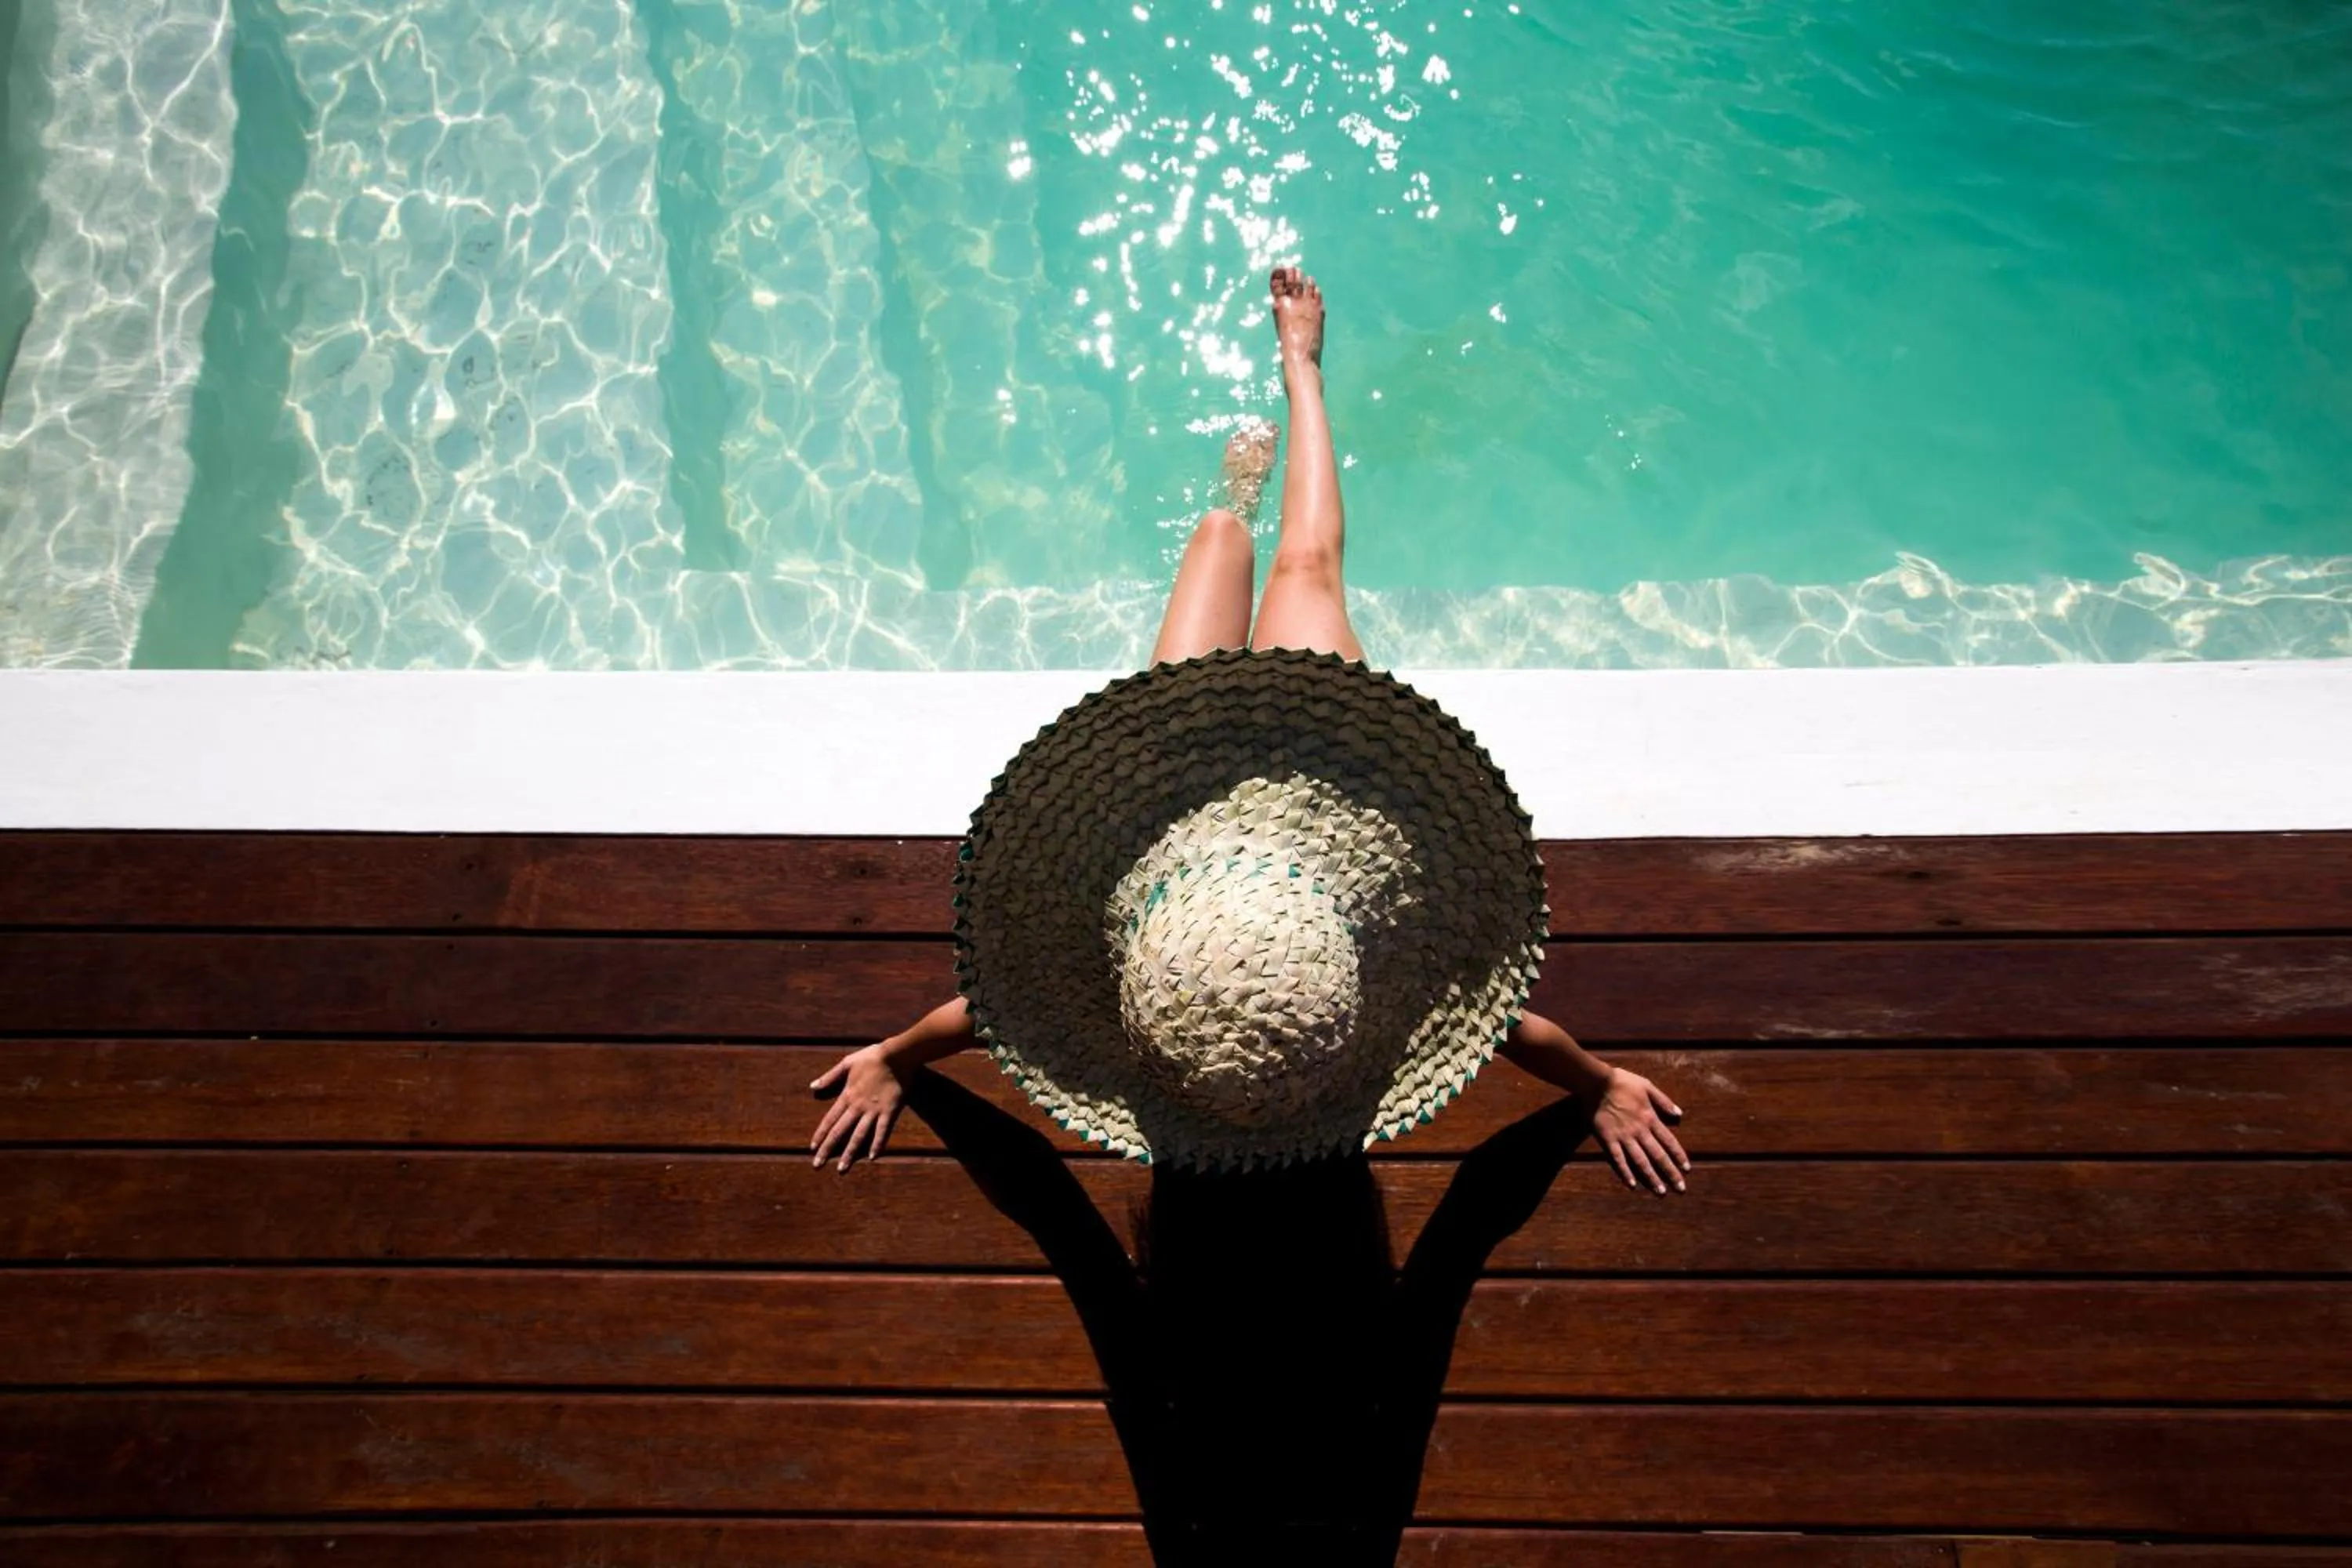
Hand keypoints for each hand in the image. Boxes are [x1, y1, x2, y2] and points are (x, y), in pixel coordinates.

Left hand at [809, 1044, 905, 1171]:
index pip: (830, 1119)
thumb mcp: (846, 1063)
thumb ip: (829, 1077)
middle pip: (840, 1132)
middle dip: (828, 1149)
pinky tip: (873, 1157)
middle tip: (817, 1165)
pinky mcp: (889, 1111)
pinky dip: (878, 1144)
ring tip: (842, 1169)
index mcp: (847, 1095)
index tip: (812, 1148)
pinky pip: (882, 1131)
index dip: (820, 1134)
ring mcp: (874, 1110)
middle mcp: (858, 1107)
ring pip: (858, 1136)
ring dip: (849, 1153)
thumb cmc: (871, 1057)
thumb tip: (812, 1086)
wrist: (896, 1055)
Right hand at [1586, 1068, 1689, 1194]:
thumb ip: (1664, 1101)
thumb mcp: (1647, 1086)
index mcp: (1650, 1118)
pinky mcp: (1608, 1139)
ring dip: (1652, 1178)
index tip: (1687, 1169)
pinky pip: (1618, 1159)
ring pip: (1640, 1161)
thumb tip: (1679, 1114)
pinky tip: (1632, 1185)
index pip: (1669, 1141)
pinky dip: (1625, 1172)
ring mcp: (1623, 1137)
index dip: (1679, 1156)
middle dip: (1670, 1173)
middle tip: (1680, 1189)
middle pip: (1658, 1155)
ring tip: (1661, 1192)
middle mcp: (1640, 1131)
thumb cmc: (1622, 1081)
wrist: (1597, 1082)